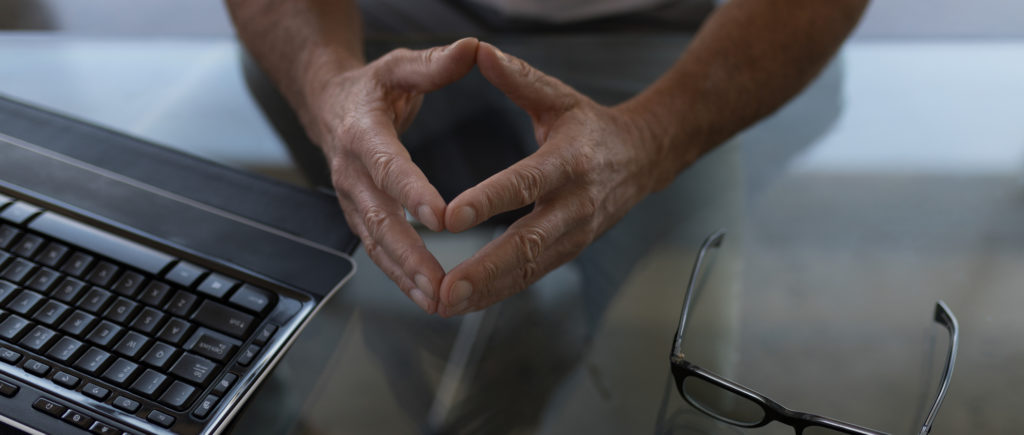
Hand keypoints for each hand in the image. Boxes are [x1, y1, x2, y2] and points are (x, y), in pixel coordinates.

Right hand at [309, 37, 479, 313]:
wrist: (328, 106)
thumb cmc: (371, 88)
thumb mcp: (399, 66)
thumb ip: (434, 63)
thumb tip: (472, 49)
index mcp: (363, 133)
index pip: (388, 165)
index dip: (411, 191)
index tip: (440, 216)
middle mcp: (352, 172)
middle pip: (379, 218)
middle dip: (410, 253)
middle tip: (439, 281)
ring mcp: (353, 200)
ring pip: (376, 244)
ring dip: (405, 275)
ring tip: (437, 300)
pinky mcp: (359, 216)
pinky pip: (377, 252)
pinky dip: (399, 277)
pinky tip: (425, 297)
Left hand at [437, 42, 675, 316]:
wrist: (643, 158)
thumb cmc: (591, 126)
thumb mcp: (558, 96)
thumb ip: (518, 78)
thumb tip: (479, 51)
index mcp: (569, 161)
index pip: (525, 184)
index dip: (489, 201)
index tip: (450, 216)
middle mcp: (574, 205)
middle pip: (526, 242)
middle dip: (484, 269)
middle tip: (445, 288)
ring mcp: (574, 234)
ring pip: (528, 269)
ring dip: (486, 290)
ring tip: (445, 303)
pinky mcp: (569, 251)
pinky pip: (531, 276)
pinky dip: (498, 293)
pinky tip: (466, 304)